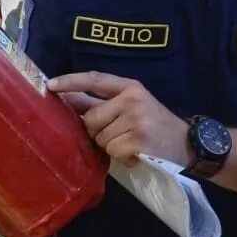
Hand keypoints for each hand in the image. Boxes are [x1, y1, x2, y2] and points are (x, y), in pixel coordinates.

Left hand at [48, 72, 189, 167]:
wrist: (187, 144)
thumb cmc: (155, 125)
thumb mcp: (134, 106)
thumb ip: (104, 103)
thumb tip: (67, 100)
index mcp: (130, 87)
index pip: (95, 79)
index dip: (70, 81)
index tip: (49, 85)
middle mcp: (132, 99)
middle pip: (91, 118)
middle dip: (98, 131)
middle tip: (120, 134)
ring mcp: (136, 119)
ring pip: (100, 138)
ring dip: (111, 146)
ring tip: (131, 143)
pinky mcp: (138, 140)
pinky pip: (111, 151)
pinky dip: (121, 157)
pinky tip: (136, 153)